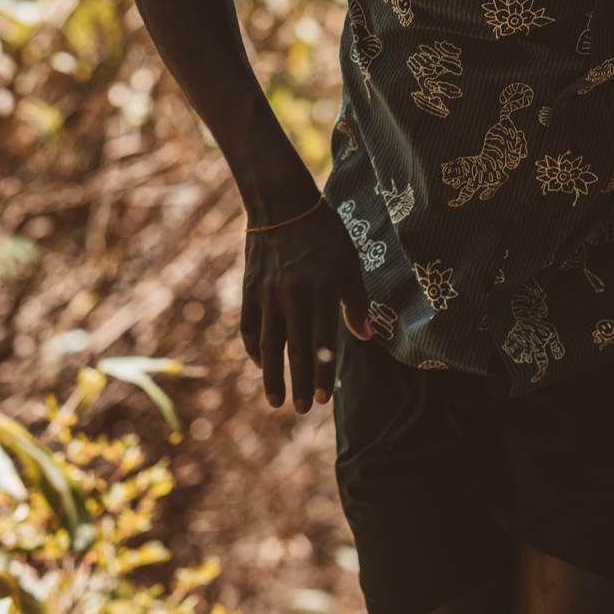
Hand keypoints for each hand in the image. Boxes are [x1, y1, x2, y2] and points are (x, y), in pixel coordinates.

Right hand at [240, 203, 370, 411]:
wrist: (281, 203)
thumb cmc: (324, 232)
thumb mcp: (349, 260)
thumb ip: (355, 299)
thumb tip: (365, 337)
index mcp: (322, 290)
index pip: (322, 342)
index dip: (322, 372)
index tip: (322, 399)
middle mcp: (293, 296)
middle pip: (295, 349)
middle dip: (299, 382)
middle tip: (300, 409)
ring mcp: (268, 294)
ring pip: (269, 344)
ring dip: (272, 375)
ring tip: (276, 401)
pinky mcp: (250, 289)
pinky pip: (249, 326)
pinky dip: (253, 349)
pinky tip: (260, 365)